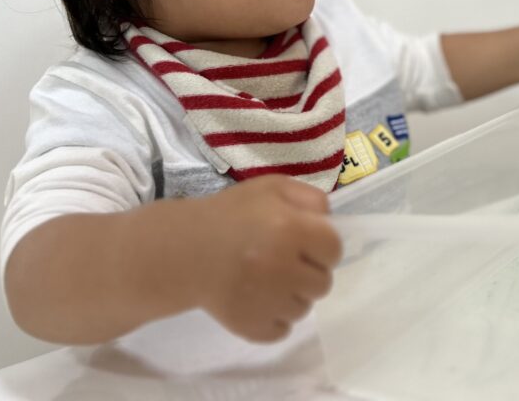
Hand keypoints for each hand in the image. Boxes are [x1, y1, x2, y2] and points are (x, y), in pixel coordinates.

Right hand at [191, 175, 341, 341]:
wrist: (185, 250)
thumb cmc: (232, 215)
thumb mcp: (271, 188)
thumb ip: (310, 199)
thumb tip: (331, 223)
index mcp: (289, 229)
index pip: (334, 249)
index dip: (322, 245)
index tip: (304, 243)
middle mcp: (281, 268)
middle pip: (323, 283)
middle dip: (308, 272)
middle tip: (283, 261)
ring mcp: (267, 302)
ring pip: (304, 309)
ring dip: (292, 295)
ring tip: (267, 279)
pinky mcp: (252, 327)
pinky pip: (284, 329)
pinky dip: (274, 317)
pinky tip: (258, 299)